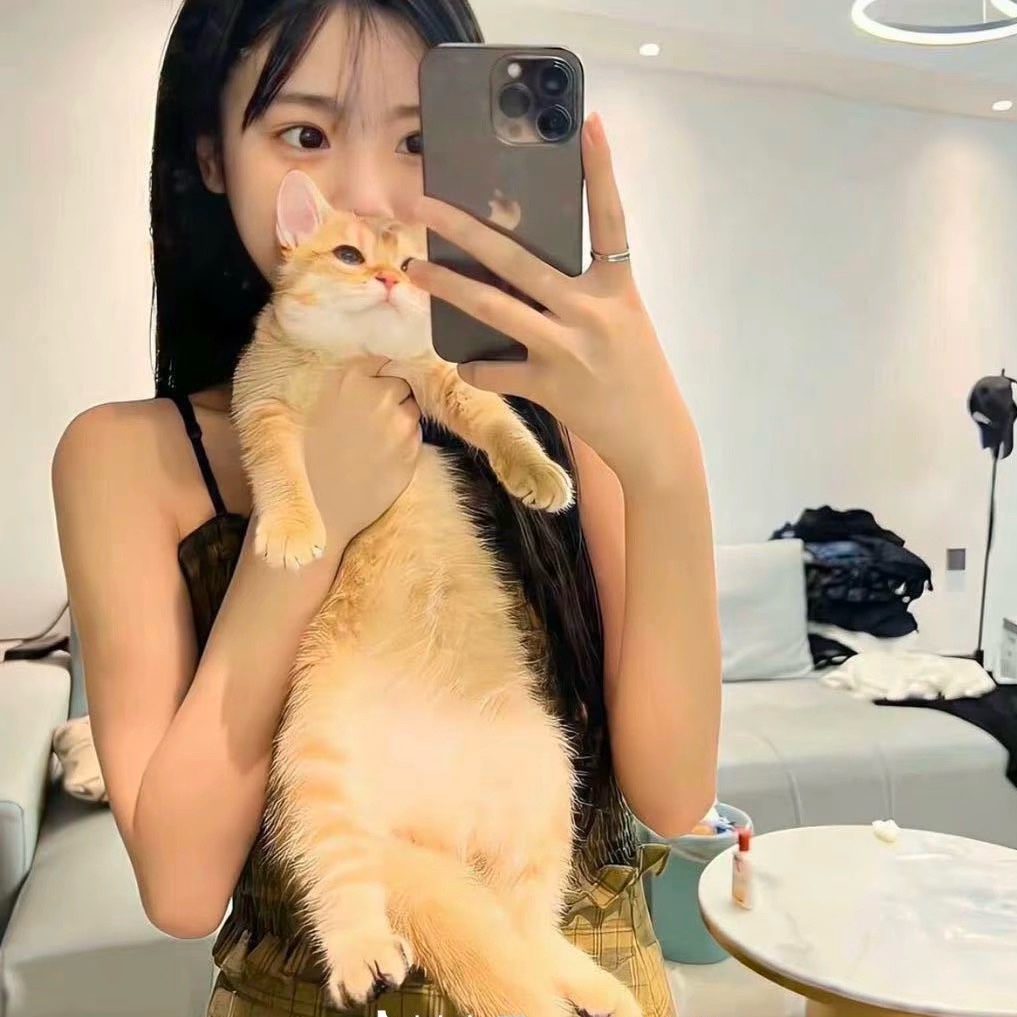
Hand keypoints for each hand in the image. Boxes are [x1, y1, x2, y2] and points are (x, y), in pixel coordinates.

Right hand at [305, 357, 421, 542]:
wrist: (321, 511)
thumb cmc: (310, 458)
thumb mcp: (311, 407)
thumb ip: (342, 382)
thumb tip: (371, 365)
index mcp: (350, 379)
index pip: (379, 360)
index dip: (372, 376)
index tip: (361, 391)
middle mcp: (380, 397)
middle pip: (399, 383)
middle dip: (388, 395)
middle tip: (362, 420)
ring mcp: (400, 424)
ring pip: (411, 408)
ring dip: (398, 417)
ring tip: (368, 440)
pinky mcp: (413, 450)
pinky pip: (415, 434)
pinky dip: (403, 441)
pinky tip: (378, 456)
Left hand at [406, 114, 684, 485]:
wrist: (654, 438)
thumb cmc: (638, 376)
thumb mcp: (622, 323)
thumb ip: (584, 295)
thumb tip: (523, 276)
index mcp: (617, 290)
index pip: (611, 220)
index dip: (602, 171)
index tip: (589, 124)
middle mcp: (591, 312)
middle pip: (521, 260)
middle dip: (467, 230)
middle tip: (425, 205)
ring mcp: (568, 349)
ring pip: (496, 309)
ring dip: (449, 287)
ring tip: (415, 269)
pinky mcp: (550, 386)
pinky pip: (498, 371)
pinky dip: (477, 368)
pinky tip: (465, 364)